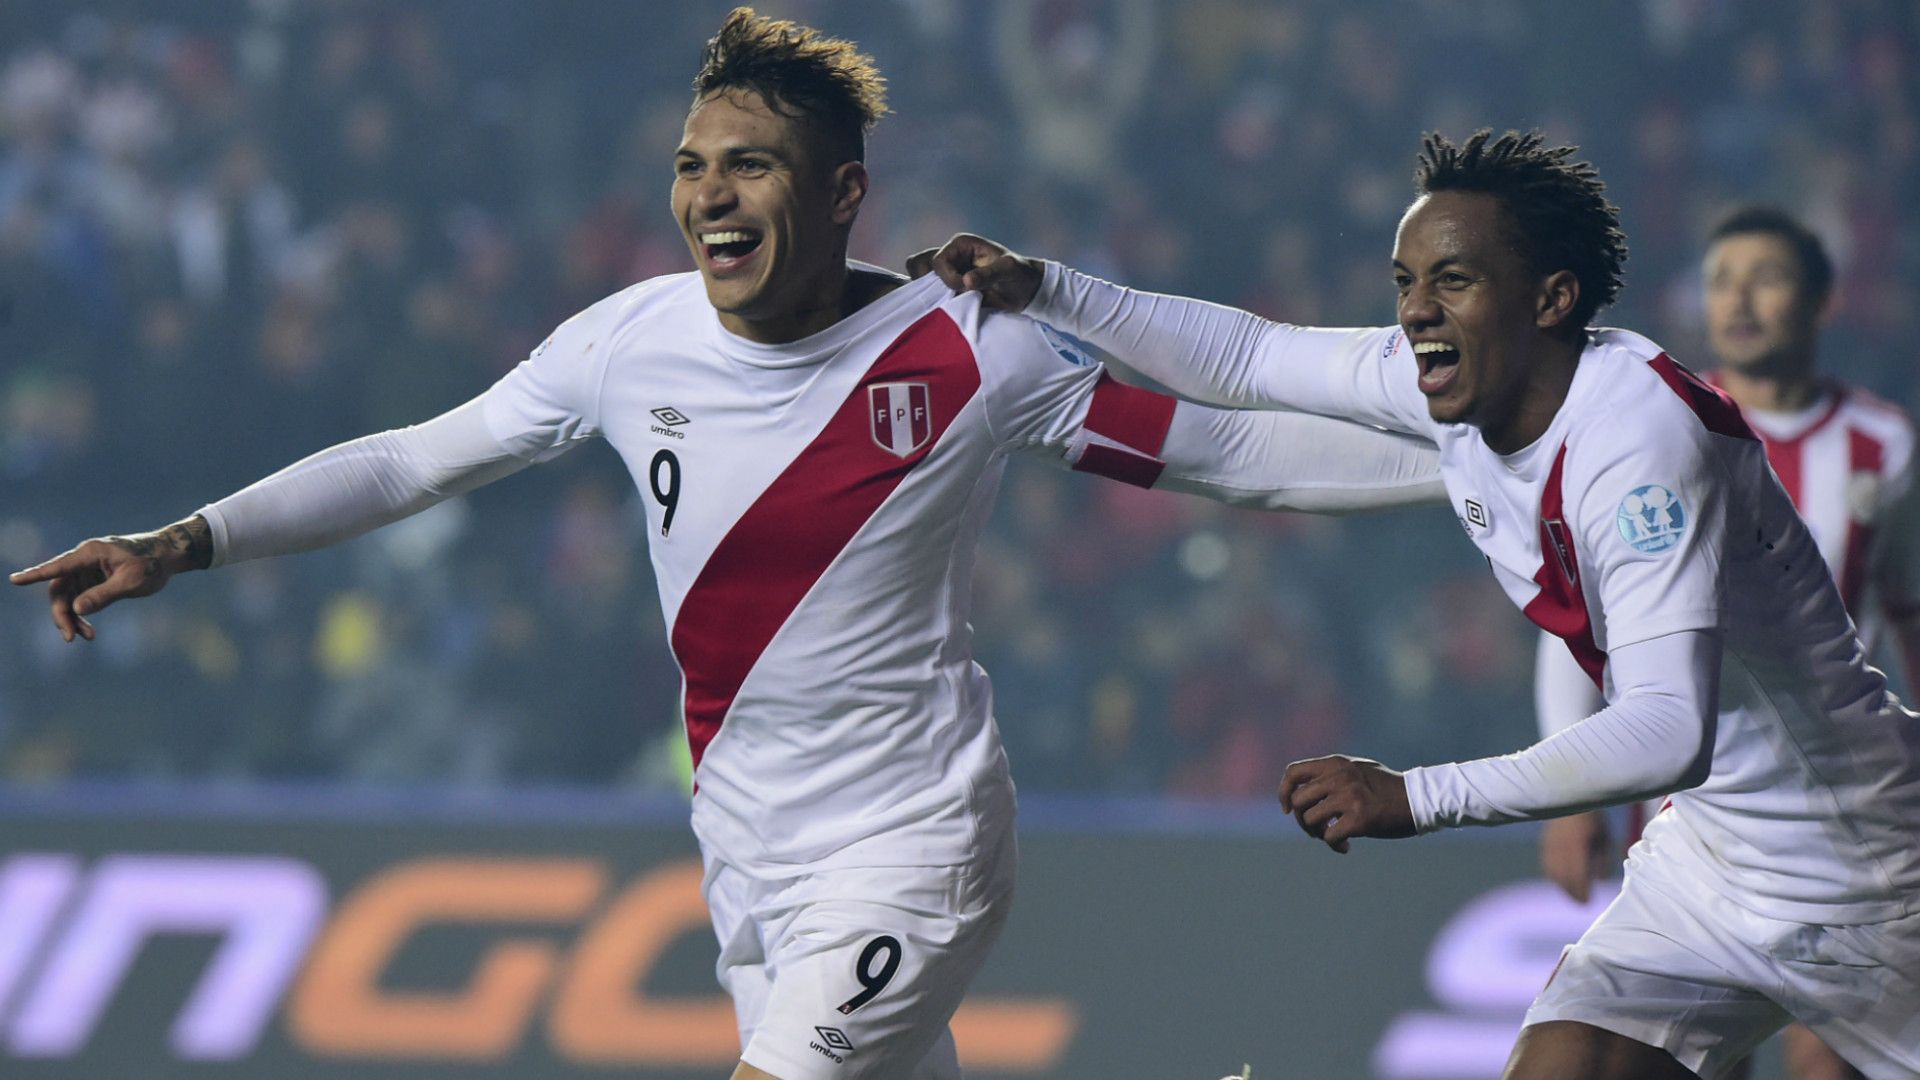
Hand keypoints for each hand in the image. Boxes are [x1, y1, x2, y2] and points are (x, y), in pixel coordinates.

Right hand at [9, 516, 209, 641]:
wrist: (169, 556)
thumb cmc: (152, 564)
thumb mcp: (131, 581)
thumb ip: (104, 595)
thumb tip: (77, 609)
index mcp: (90, 553)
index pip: (58, 566)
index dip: (35, 575)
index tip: (14, 580)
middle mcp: (84, 560)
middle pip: (59, 588)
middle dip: (61, 613)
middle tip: (70, 637)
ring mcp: (87, 571)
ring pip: (67, 597)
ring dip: (71, 618)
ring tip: (87, 637)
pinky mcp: (93, 581)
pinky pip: (78, 600)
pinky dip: (81, 616)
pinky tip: (89, 632)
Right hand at [904, 233, 1042, 311]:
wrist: (1026, 292)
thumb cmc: (1020, 275)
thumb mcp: (1009, 271)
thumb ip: (988, 274)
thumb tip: (966, 281)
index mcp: (961, 245)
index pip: (937, 261)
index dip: (948, 277)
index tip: (966, 288)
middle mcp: (950, 257)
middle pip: (919, 265)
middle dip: (928, 282)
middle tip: (947, 294)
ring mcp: (948, 273)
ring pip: (921, 280)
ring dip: (930, 294)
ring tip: (948, 301)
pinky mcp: (949, 289)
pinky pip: (930, 295)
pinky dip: (934, 303)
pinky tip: (947, 308)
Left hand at [1277, 755, 1415, 853]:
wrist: (1420, 799)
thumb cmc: (1388, 788)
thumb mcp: (1358, 769)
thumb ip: (1332, 774)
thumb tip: (1302, 787)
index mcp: (1336, 763)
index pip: (1292, 772)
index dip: (1283, 792)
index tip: (1287, 809)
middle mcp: (1339, 776)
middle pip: (1297, 801)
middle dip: (1301, 820)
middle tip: (1317, 829)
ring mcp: (1349, 796)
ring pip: (1310, 819)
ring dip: (1317, 834)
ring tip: (1332, 837)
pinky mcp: (1360, 818)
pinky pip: (1330, 836)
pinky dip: (1334, 845)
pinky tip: (1347, 846)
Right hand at [1538, 811, 1611, 902]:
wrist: (1571, 799)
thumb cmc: (1593, 821)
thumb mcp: (1604, 839)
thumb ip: (1603, 860)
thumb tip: (1600, 880)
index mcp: (1576, 844)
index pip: (1576, 873)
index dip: (1581, 890)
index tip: (1588, 902)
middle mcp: (1560, 845)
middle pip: (1563, 876)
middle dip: (1571, 892)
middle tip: (1581, 903)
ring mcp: (1549, 844)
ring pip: (1552, 871)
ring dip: (1562, 886)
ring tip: (1572, 895)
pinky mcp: (1544, 843)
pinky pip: (1546, 864)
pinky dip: (1554, 876)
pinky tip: (1562, 881)